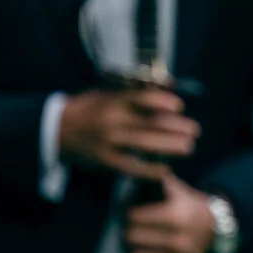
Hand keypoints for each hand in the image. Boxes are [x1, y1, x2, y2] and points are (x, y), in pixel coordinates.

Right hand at [61, 86, 197, 179]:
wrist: (57, 130)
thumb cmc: (89, 107)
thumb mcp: (107, 90)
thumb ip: (137, 87)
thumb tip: (171, 82)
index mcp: (113, 101)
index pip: (142, 99)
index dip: (164, 102)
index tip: (179, 106)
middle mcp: (113, 121)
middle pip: (151, 124)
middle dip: (177, 128)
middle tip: (195, 130)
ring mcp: (109, 143)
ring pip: (145, 145)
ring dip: (171, 147)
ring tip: (189, 147)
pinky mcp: (106, 161)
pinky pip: (132, 168)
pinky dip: (151, 170)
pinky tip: (166, 170)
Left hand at [126, 176, 215, 252]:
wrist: (218, 227)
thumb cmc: (189, 204)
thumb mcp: (176, 188)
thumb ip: (154, 180)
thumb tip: (131, 171)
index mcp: (177, 215)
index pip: (133, 216)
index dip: (128, 212)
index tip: (130, 211)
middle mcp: (179, 241)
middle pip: (131, 237)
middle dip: (129, 231)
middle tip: (132, 228)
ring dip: (133, 251)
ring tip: (139, 244)